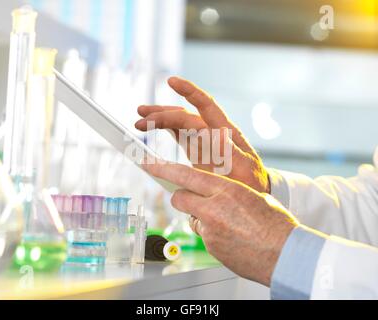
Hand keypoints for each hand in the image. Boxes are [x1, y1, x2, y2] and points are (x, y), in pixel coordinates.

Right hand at [135, 77, 269, 193]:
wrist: (252, 190)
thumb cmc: (251, 181)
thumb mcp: (245, 168)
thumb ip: (231, 152)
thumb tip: (218, 135)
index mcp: (225, 132)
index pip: (206, 105)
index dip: (189, 91)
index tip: (172, 81)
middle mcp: (212, 132)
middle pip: (184, 116)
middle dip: (162, 114)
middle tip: (141, 118)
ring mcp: (203, 141)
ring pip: (179, 123)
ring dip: (160, 119)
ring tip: (140, 119)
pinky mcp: (197, 150)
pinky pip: (179, 135)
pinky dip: (165, 130)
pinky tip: (152, 127)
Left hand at [142, 160, 298, 286]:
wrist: (287, 254)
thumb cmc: (275, 224)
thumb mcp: (251, 196)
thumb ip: (226, 191)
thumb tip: (210, 192)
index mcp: (227, 190)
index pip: (186, 175)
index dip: (163, 168)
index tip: (148, 163)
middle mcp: (214, 208)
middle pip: (180, 197)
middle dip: (183, 196)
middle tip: (197, 199)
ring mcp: (210, 230)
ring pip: (191, 217)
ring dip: (200, 216)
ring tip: (226, 222)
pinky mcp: (211, 247)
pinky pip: (202, 234)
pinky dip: (211, 233)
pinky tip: (229, 236)